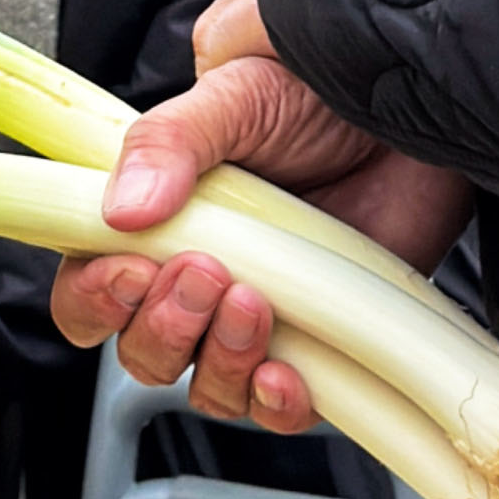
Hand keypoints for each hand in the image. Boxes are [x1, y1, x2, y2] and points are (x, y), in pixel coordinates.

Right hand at [49, 0, 470, 429]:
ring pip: (205, 385)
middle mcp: (198, 278)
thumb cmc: (318, 91)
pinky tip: (284, 371)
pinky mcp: (318, 343)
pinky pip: (276, 407)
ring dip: (218, 360)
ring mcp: (256, 316)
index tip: (130, 270)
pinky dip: (273, 403)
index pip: (88, 289)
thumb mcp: (234, 96)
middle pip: (141, 351)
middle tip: (205, 273)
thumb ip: (168, 142)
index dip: (95, 298)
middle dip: (163, 327)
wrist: (410, 109)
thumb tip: (120, 207)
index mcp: (154, 222)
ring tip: (253, 302)